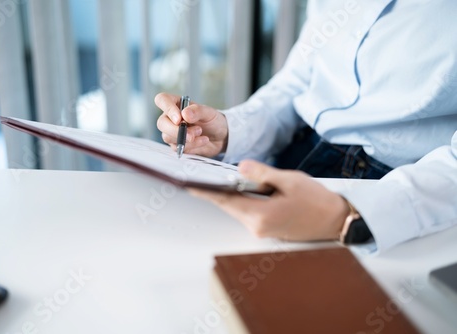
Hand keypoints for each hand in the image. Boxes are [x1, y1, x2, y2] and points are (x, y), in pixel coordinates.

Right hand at [155, 93, 227, 156]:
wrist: (221, 136)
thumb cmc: (213, 120)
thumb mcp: (209, 112)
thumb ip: (197, 111)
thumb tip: (184, 114)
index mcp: (176, 104)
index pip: (162, 100)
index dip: (168, 108)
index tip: (179, 118)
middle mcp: (171, 118)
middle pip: (161, 123)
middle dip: (176, 130)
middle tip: (193, 133)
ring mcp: (172, 132)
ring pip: (168, 137)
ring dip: (186, 138)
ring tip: (201, 133)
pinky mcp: (177, 145)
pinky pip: (178, 147)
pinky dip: (192, 146)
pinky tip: (203, 140)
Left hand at [190, 160, 349, 240]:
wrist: (336, 220)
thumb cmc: (316, 200)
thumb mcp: (289, 180)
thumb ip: (263, 173)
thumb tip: (241, 167)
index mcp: (260, 215)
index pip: (225, 200)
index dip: (205, 191)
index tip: (187, 184)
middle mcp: (257, 226)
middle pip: (228, 205)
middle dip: (214, 190)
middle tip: (196, 175)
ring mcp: (261, 230)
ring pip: (237, 208)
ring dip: (228, 194)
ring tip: (214, 178)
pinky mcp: (266, 228)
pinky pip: (247, 212)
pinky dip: (240, 200)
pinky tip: (238, 188)